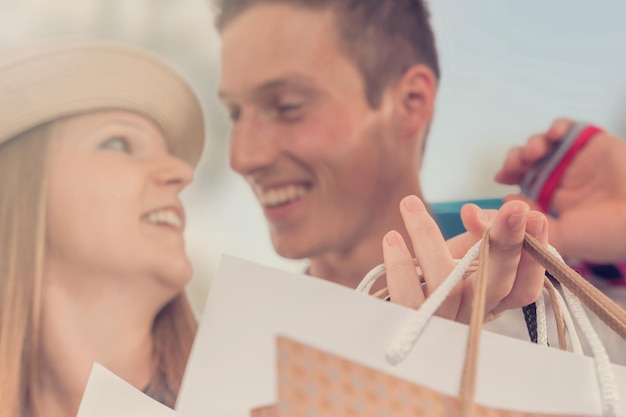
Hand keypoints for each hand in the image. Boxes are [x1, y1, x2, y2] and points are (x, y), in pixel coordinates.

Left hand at [382, 195, 546, 322]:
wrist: (401, 306)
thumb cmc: (440, 272)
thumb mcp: (467, 250)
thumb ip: (479, 229)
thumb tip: (471, 213)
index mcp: (495, 300)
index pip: (525, 286)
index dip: (535, 253)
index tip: (535, 215)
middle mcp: (473, 315)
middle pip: (497, 285)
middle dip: (507, 243)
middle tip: (514, 206)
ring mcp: (443, 323)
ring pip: (446, 286)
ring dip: (428, 237)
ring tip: (409, 202)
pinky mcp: (410, 324)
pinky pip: (407, 297)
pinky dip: (400, 266)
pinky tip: (392, 237)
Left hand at [494, 118, 625, 261]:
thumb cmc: (607, 235)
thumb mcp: (561, 237)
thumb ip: (531, 222)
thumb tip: (506, 202)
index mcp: (553, 199)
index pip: (522, 181)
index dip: (510, 174)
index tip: (501, 177)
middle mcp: (564, 177)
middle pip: (528, 159)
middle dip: (517, 158)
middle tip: (517, 164)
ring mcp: (578, 160)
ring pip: (544, 142)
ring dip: (533, 144)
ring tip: (535, 153)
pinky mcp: (594, 143)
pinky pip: (570, 128)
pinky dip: (557, 127)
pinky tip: (553, 135)